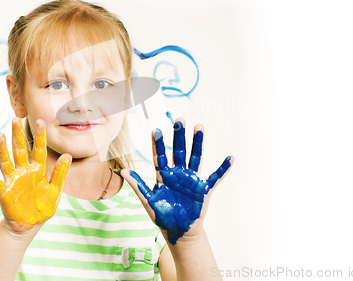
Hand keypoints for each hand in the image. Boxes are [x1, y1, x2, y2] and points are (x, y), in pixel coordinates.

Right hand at [0, 118, 70, 231]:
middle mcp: (24, 172)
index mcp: (38, 170)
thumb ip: (60, 173)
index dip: (40, 136)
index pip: (39, 149)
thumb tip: (67, 155)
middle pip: (20, 151)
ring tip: (0, 136)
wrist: (31, 224)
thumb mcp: (55, 189)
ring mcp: (13, 181)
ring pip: (6, 162)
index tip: (41, 121)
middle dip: (18, 136)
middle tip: (15, 120)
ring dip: (2, 150)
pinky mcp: (5, 193)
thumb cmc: (43, 206)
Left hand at [122, 118, 232, 244]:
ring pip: (196, 157)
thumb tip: (123, 172)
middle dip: (179, 136)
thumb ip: (138, 185)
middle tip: (179, 120)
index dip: (159, 144)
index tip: (156, 130)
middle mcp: (179, 173)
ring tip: (199, 126)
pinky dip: (223, 169)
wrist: (178, 232)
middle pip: (179, 150)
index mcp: (164, 175)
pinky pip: (215, 177)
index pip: (161, 155)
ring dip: (198, 143)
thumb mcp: (148, 201)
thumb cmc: (162, 216)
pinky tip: (230, 158)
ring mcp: (192, 179)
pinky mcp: (204, 189)